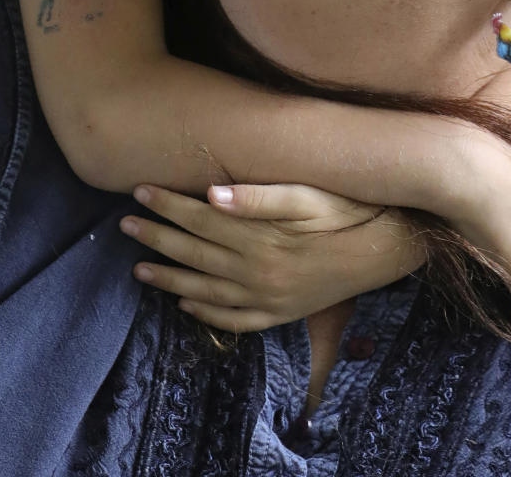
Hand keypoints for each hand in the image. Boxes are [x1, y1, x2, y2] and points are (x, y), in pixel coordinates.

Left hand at [120, 182, 424, 331]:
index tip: (139, 191)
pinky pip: (234, 319)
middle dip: (156, 237)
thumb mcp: (307, 196)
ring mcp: (268, 299)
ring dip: (169, 278)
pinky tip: (187, 306)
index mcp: (260, 240)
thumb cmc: (348, 212)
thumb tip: (210, 193)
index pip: (200, 218)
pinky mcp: (280, 313)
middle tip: (123, 226)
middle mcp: (258, 274)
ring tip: (139, 269)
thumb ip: (258, 196)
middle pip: (195, 253)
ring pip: (205, 291)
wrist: (386, 250)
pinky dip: (206, 314)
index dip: (167, 204)